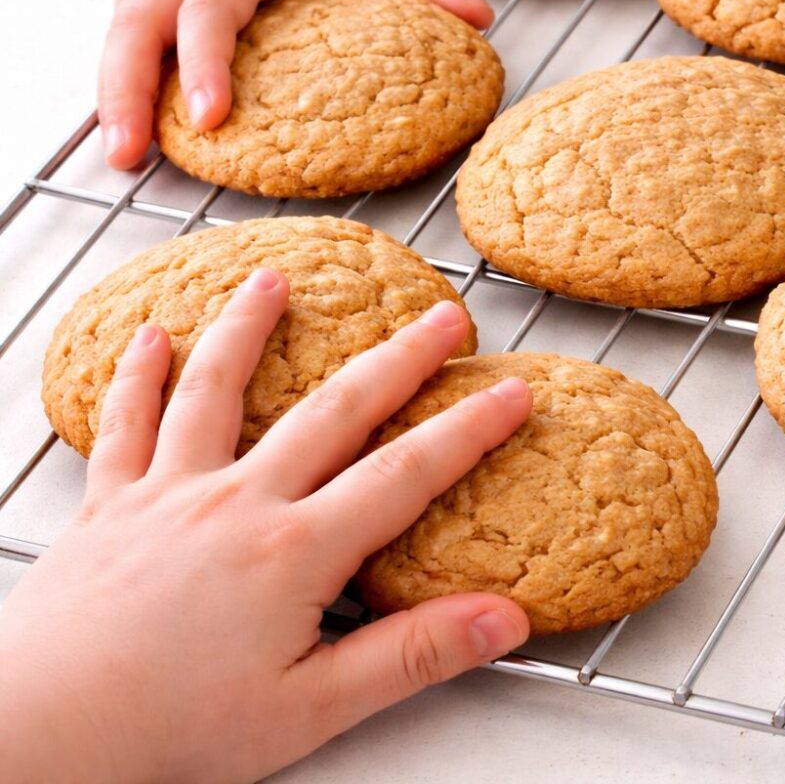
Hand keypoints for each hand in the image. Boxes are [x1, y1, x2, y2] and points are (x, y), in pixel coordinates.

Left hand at [0, 270, 530, 782]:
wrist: (40, 729)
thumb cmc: (170, 728)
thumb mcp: (312, 709)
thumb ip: (412, 657)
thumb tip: (503, 621)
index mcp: (295, 552)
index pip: (406, 474)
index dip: (468, 430)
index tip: (512, 391)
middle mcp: (238, 503)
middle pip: (334, 410)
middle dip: (398, 358)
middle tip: (443, 317)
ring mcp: (169, 495)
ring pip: (217, 390)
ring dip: (250, 328)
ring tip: (274, 280)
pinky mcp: (109, 506)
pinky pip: (126, 425)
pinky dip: (139, 375)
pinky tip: (151, 337)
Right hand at [98, 0, 492, 169]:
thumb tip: (478, 19)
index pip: (213, 5)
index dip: (205, 60)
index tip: (210, 116)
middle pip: (139, 20)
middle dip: (127, 87)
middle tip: (126, 152)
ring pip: (121, 25)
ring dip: (112, 88)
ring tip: (118, 152)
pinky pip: (128, 26)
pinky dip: (119, 71)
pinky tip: (127, 120)